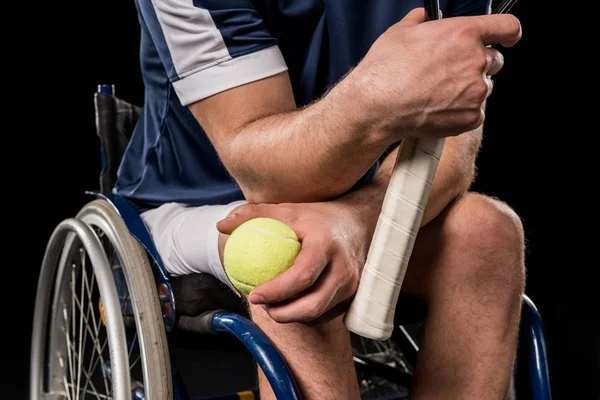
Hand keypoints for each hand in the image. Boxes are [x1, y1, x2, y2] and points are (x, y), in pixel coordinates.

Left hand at [217, 200, 372, 323]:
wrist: (359, 222)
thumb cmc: (318, 216)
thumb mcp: (287, 209)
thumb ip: (254, 215)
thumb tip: (222, 226)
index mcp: (326, 245)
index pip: (302, 276)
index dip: (276, 292)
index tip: (254, 294)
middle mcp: (344, 267)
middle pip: (312, 305)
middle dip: (282, 314)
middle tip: (262, 305)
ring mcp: (352, 284)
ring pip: (318, 313)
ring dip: (292, 315)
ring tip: (273, 304)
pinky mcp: (354, 295)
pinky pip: (326, 313)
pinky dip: (305, 313)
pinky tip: (291, 303)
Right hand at [353, 7, 521, 139]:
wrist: (378, 105)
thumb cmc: (386, 69)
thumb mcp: (400, 32)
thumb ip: (421, 20)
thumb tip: (424, 18)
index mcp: (464, 33)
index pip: (507, 27)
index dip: (508, 33)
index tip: (506, 39)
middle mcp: (475, 60)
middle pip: (495, 60)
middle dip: (477, 65)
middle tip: (452, 73)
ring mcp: (476, 91)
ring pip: (483, 88)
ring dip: (468, 90)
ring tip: (439, 95)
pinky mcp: (471, 117)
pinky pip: (476, 113)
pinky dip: (461, 113)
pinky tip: (439, 110)